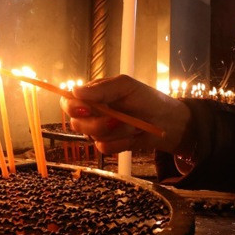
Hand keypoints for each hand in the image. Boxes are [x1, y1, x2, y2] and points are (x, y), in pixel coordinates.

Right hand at [61, 75, 190, 154]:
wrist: (166, 121)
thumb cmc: (147, 98)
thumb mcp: (126, 86)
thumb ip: (101, 88)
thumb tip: (75, 91)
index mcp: (92, 95)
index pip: (68, 102)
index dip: (72, 107)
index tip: (85, 109)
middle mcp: (92, 113)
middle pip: (77, 123)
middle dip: (98, 123)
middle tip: (117, 119)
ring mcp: (99, 130)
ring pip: (92, 137)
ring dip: (116, 131)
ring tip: (133, 124)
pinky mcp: (109, 145)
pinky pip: (105, 148)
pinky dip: (122, 142)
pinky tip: (133, 135)